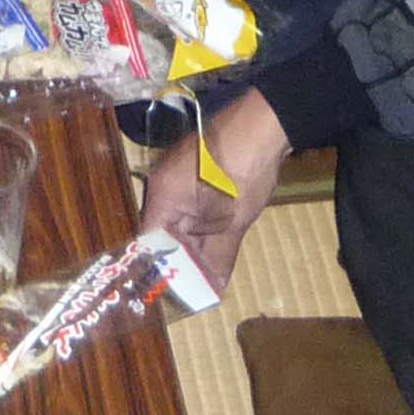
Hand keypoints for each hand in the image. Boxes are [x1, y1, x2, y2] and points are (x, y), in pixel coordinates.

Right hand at [138, 86, 290, 292]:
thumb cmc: (242, 174)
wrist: (264, 125)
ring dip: (195, 239)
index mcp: (161, 194)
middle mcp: (162, 181)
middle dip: (182, 256)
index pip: (149, 240)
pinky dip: (203, 221)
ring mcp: (179, 171)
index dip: (163, 266)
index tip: (177, 289)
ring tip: (210, 267)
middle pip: (163, 228)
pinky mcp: (196, 167)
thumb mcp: (231, 223)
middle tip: (197, 283)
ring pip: (180, 216)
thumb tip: (213, 288)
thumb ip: (217, 256)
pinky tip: (218, 238)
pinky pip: (191, 202)